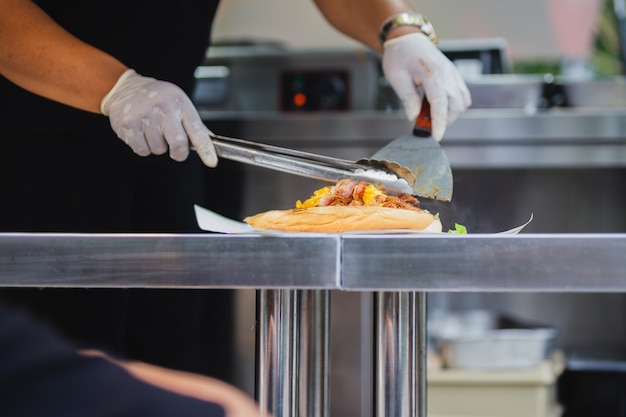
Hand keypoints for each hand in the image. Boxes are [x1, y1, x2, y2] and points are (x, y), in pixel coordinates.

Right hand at [101, 69, 217, 166]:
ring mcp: (145, 115)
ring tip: (152, 131)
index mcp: (180, 102)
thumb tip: (210, 142)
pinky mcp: (129, 124)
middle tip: (176, 149)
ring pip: (159, 149)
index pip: (197, 129)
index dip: (205, 148)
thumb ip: (193, 123)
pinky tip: (142, 133)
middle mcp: (163, 108)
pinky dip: (143, 147)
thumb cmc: (156, 97)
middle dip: (179, 152)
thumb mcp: (178, 102)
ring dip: (158, 146)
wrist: (124, 87)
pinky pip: (142, 150)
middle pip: (178, 144)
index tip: (211, 161)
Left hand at [382, 33, 470, 140]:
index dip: (439, 123)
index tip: (436, 137)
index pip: (440, 104)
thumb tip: (414, 117)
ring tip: (431, 115)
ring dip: (450, 114)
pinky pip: (462, 94)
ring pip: (462, 102)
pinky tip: (439, 106)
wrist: (407, 38)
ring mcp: (453, 74)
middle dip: (444, 121)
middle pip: (455, 106)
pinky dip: (454, 105)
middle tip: (426, 126)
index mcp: (432, 73)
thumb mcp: (397, 77)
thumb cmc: (399, 56)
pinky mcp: (454, 75)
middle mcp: (447, 74)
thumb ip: (408, 98)